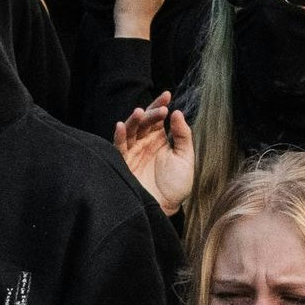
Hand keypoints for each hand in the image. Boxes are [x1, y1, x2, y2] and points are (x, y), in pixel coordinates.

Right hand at [115, 95, 195, 210]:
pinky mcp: (123, 163)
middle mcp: (144, 143)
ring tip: (139, 112)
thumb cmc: (176, 186)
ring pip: (131, 131)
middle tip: (161, 109)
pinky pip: (119, 147)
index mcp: (158, 140)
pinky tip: (121, 126)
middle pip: (144, 122)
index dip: (160, 105)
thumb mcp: (185, 158)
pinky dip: (119, 136)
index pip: (157, 118)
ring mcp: (133, 152)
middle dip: (151, 113)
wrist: (165, 209)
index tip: (167, 94)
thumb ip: (182, 135)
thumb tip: (177, 112)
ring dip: (134, 120)